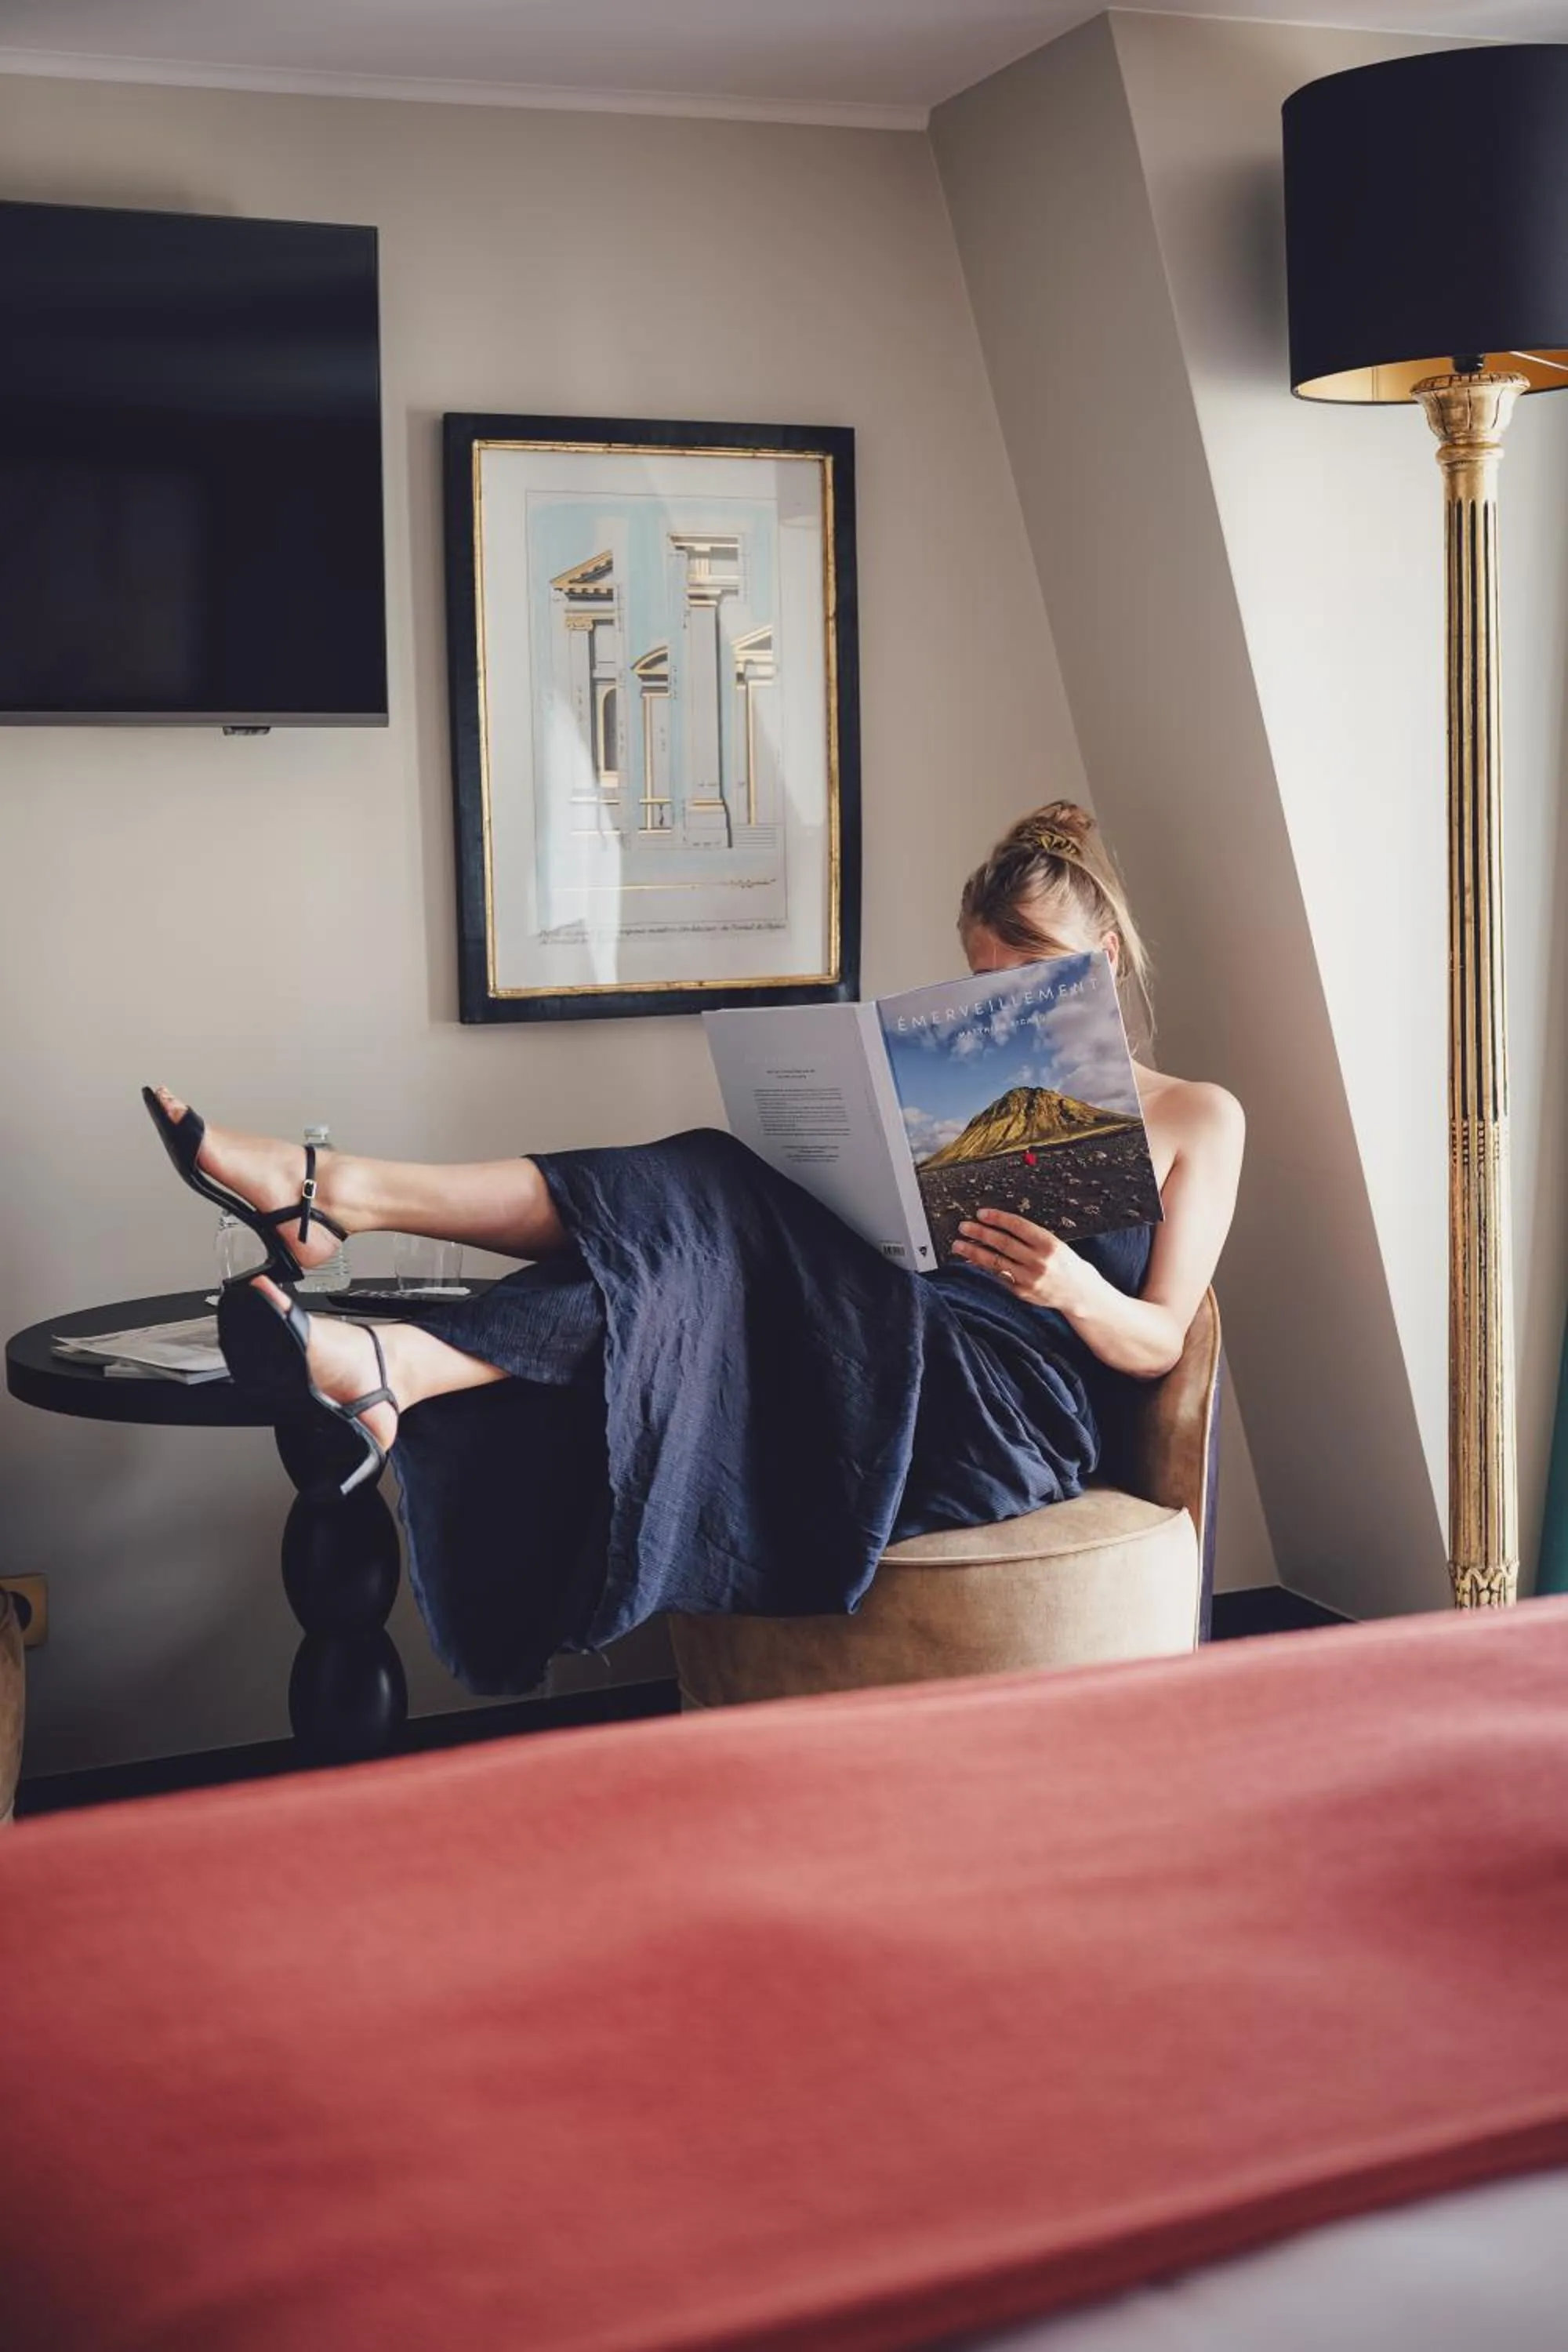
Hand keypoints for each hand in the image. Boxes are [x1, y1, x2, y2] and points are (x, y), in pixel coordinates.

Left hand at [951, 1210, 1091, 1312]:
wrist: (1080, 1292)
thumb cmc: (1066, 1264)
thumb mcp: (1056, 1244)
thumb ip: (1031, 1237)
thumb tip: (999, 1226)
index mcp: (1049, 1243)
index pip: (1017, 1226)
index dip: (997, 1218)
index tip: (981, 1213)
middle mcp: (1039, 1261)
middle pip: (1002, 1243)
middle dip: (980, 1233)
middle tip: (963, 1226)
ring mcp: (1029, 1278)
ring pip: (995, 1262)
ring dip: (974, 1252)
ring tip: (958, 1245)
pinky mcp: (1022, 1292)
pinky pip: (998, 1276)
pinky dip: (984, 1267)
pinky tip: (972, 1261)